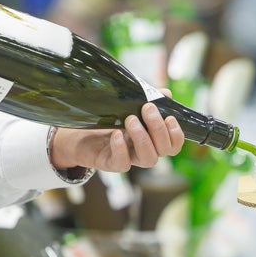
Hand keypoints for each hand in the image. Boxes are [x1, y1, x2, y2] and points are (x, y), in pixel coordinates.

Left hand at [50, 102, 183, 171]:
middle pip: (164, 150)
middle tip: (147, 108)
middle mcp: (144, 151)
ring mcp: (130, 159)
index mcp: (152, 140)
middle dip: (158, 129)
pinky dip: (121, 149)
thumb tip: (166, 93)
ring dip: (143, 138)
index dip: (176, 134)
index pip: (173, 145)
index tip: (169, 117)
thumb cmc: (108, 121)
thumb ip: (148, 99)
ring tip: (130, 119)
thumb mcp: (128, 107)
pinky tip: (116, 134)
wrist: (79, 134)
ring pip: (148, 159)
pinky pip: (123, 164)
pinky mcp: (111, 164)